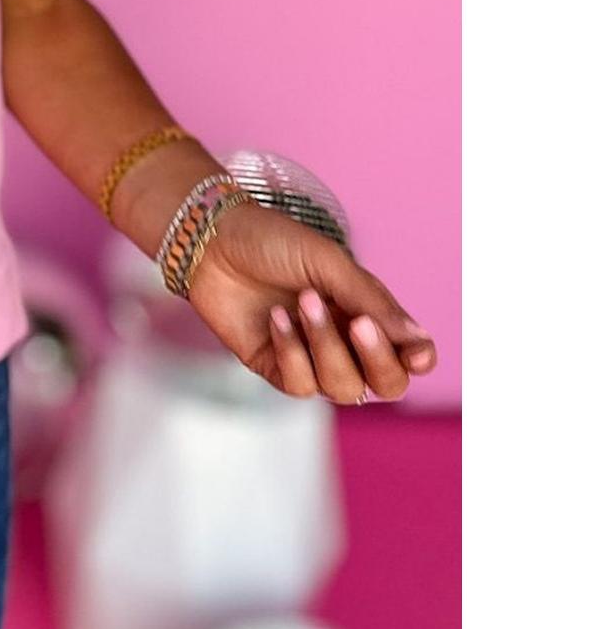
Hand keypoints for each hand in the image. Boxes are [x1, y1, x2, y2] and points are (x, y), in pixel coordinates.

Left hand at [183, 198, 438, 401]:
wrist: (211, 240)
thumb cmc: (273, 242)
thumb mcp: (327, 262)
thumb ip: (371, 302)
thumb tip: (418, 342)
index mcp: (366, 312)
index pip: (407, 354)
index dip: (418, 360)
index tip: (417, 355)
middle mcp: (344, 341)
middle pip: (385, 384)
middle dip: (378, 361)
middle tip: (359, 325)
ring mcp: (311, 358)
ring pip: (342, 388)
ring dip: (326, 346)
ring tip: (303, 301)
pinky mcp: (276, 368)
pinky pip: (300, 385)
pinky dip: (291, 351)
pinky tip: (275, 317)